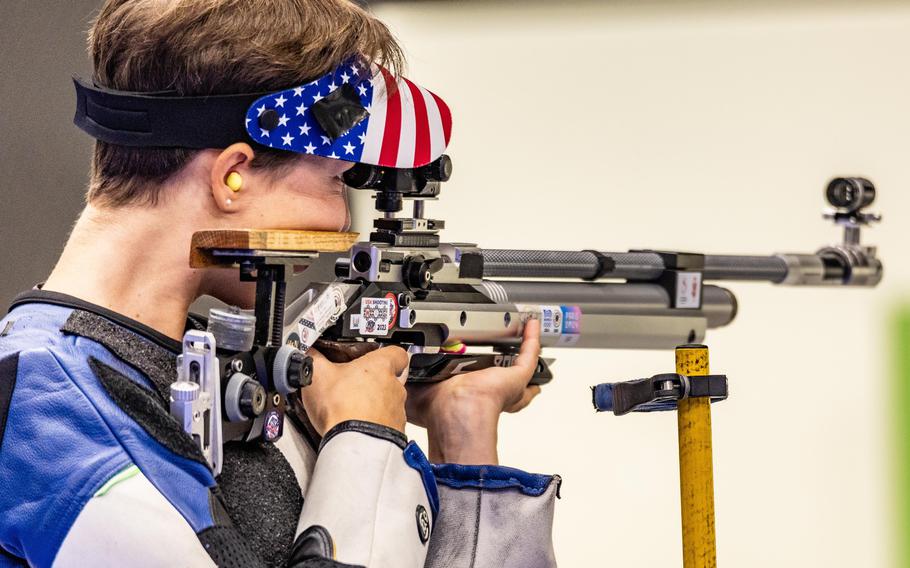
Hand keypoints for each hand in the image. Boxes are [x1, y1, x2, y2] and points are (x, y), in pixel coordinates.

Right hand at [300, 345, 408, 434]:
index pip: (397, 352)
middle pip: (391, 379)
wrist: (354, 443)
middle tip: (353, 387)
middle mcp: (394, 387)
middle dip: (373, 382)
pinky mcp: (395, 431)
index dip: (386, 353)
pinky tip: (358, 427)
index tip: (374, 357)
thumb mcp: (317, 374)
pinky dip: (375, 425)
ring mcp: (397, 411)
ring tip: (352, 410)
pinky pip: (387, 424)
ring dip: (374, 405)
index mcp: (380, 366)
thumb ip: (313, 358)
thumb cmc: (341, 408)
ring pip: (389, 403)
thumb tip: (306, 353)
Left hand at [406, 319, 542, 463]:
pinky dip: (532, 339)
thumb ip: (403, 378)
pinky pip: (528, 356)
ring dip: (522, 348)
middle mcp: (485, 388)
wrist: (455, 413)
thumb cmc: (438, 411)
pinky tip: (530, 324)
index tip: (475, 355)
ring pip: (518, 366)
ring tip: (524, 330)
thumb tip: (391, 371)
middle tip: (510, 347)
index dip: (475, 370)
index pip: (473, 380)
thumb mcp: (413, 391)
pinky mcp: (516, 377)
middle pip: (502, 375)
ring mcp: (503, 382)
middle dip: (506, 364)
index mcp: (462, 391)